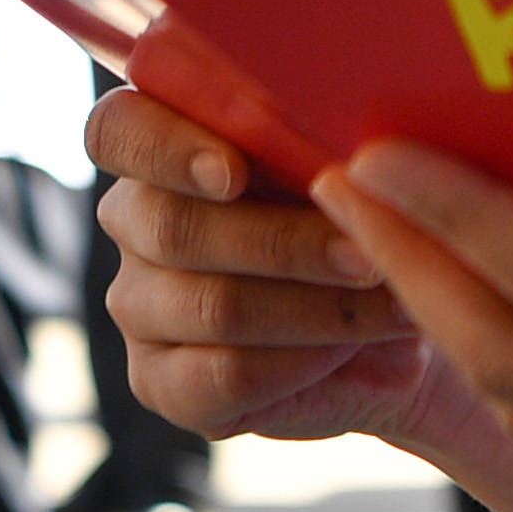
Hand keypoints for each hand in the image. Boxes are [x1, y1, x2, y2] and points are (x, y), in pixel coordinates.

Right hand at [81, 87, 483, 451]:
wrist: (395, 311)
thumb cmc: (368, 215)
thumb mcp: (355, 170)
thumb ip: (325, 150)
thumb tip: (344, 160)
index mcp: (161, 143)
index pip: (117, 129)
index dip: (165, 150)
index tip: (235, 173)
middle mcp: (134, 220)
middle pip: (173, 228)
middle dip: (283, 243)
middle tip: (367, 254)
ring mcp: (137, 305)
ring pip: (212, 306)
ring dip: (316, 308)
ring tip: (390, 303)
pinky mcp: (159, 382)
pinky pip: (222, 375)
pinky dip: (300, 363)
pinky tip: (349, 348)